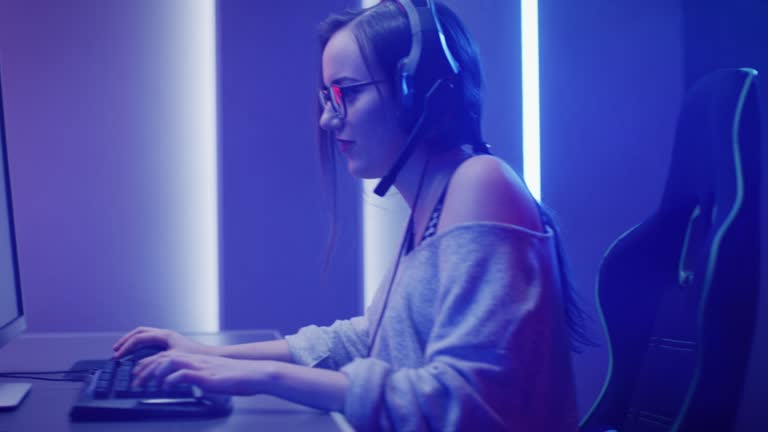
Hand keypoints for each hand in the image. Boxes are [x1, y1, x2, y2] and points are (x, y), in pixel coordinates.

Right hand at [112, 327, 215, 358]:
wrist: (211, 357)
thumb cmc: (196, 357)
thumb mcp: (171, 360)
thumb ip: (154, 362)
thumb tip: (138, 367)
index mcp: (164, 335)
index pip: (138, 338)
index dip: (126, 347)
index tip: (118, 356)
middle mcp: (165, 334)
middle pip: (139, 332)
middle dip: (126, 340)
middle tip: (115, 350)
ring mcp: (168, 338)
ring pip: (144, 335)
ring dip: (132, 342)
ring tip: (123, 350)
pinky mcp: (170, 344)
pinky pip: (150, 341)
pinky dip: (140, 345)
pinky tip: (137, 354)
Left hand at [131, 351, 272, 395]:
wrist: (255, 374)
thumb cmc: (238, 377)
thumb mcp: (213, 375)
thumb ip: (199, 377)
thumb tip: (190, 384)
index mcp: (196, 359)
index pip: (166, 357)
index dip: (149, 364)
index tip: (138, 374)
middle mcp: (195, 359)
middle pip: (163, 358)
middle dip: (145, 369)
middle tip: (134, 381)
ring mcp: (200, 366)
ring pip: (169, 363)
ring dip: (154, 373)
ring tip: (145, 384)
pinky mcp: (206, 376)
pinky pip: (183, 374)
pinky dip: (171, 380)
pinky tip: (166, 388)